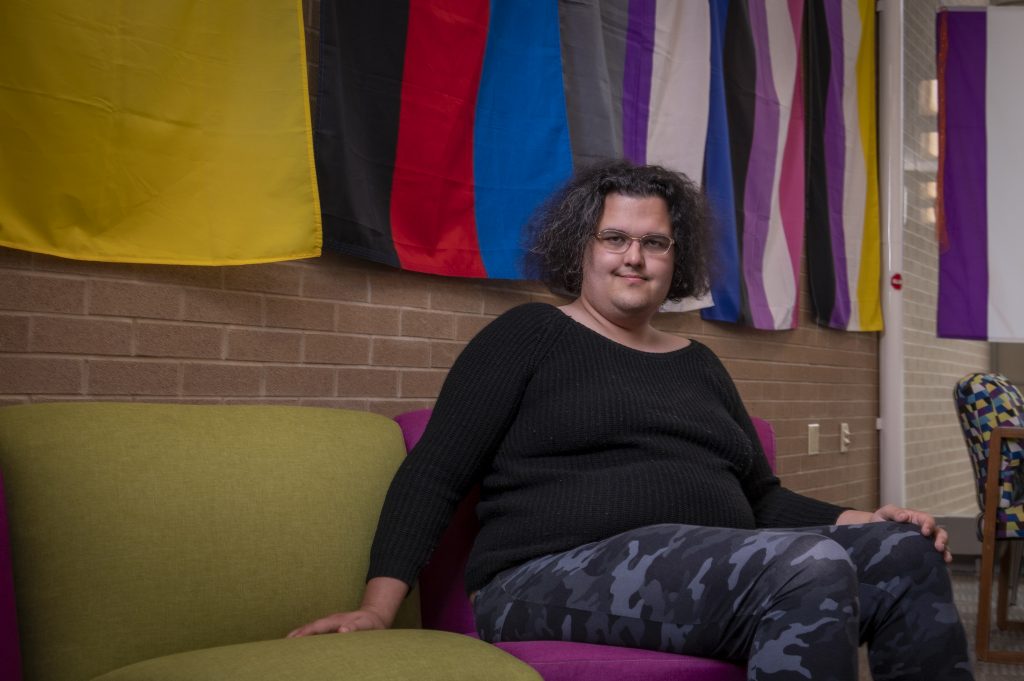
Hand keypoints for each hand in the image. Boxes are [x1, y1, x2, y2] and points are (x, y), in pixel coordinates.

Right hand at [287, 608, 388, 636]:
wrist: (374, 616)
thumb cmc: (370, 623)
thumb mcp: (366, 624)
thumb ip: (355, 626)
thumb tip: (342, 631)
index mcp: (338, 620)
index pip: (320, 626)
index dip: (308, 631)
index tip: (296, 638)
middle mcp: (331, 620)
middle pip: (312, 626)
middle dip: (298, 633)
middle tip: (284, 642)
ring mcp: (330, 623)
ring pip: (311, 627)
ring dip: (299, 633)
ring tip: (286, 642)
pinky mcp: (330, 627)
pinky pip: (315, 630)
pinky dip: (304, 634)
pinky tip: (296, 641)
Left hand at [837, 504, 951, 562]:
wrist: (874, 534)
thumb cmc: (881, 520)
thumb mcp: (885, 513)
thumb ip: (893, 512)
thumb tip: (904, 517)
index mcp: (916, 518)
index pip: (927, 520)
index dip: (929, 525)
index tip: (925, 532)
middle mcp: (923, 530)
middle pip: (938, 532)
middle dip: (941, 539)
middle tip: (938, 547)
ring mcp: (924, 542)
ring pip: (941, 545)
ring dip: (945, 551)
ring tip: (946, 558)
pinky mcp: (923, 553)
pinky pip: (935, 556)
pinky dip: (940, 560)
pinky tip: (942, 566)